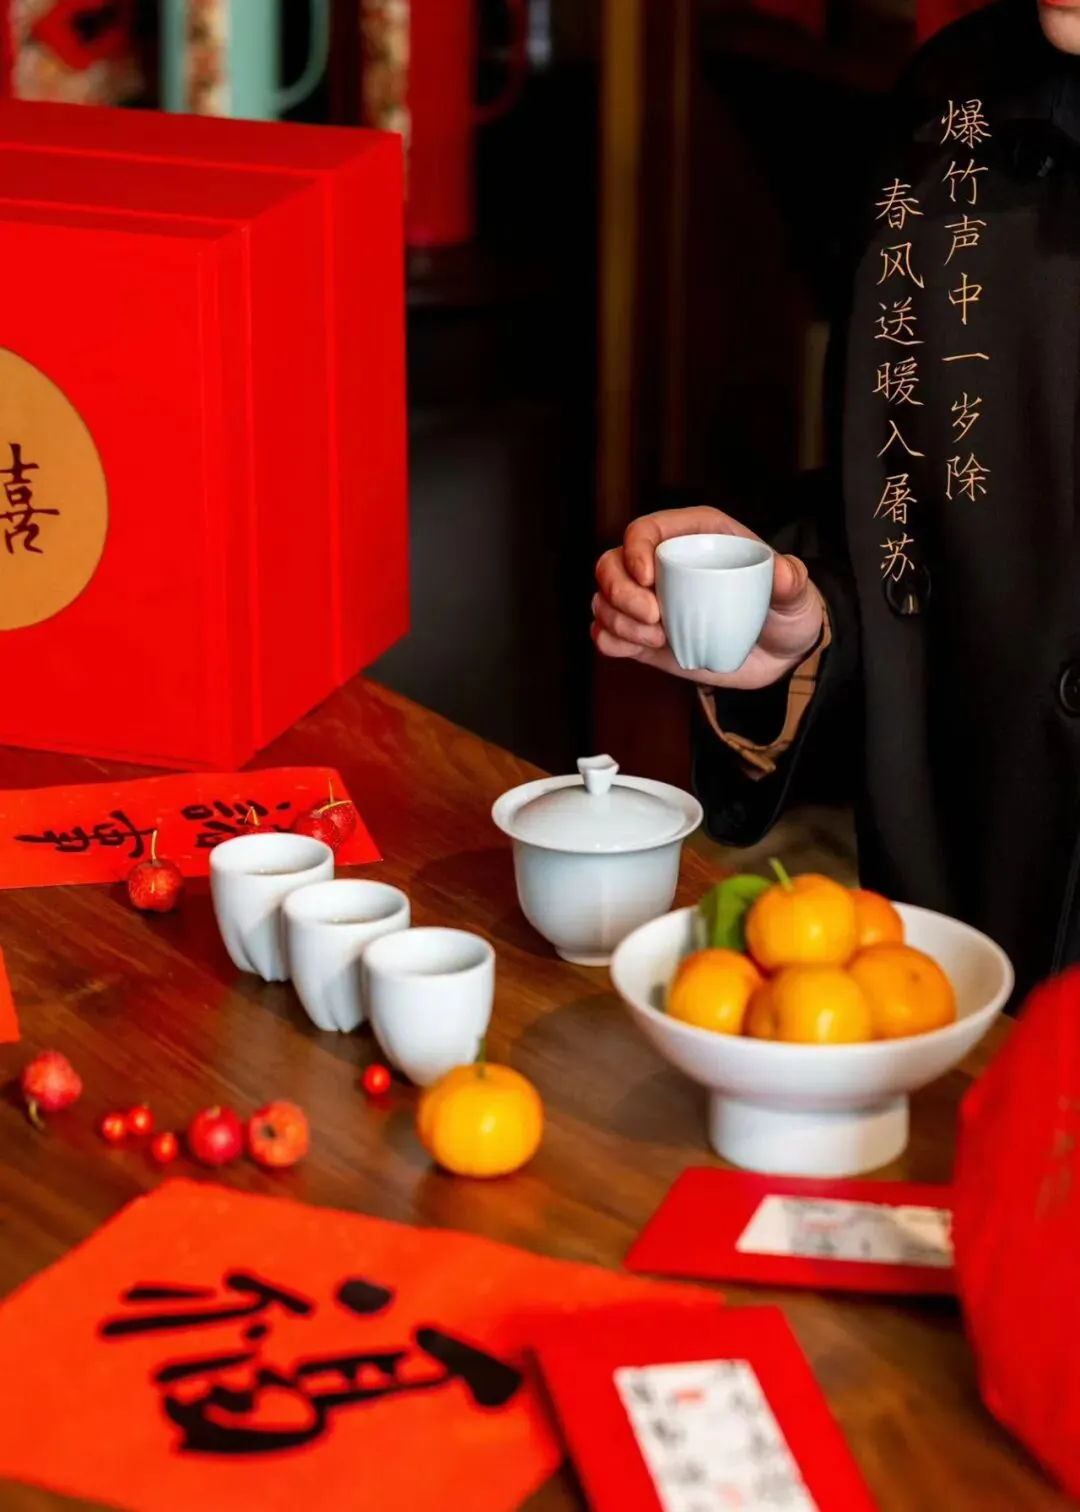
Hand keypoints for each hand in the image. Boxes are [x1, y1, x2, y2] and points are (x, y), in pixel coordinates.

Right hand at [592, 506, 823, 689]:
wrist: (780, 656)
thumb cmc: (784, 611)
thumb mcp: (796, 594)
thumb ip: (792, 580)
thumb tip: (780, 572)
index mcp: (694, 537)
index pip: (647, 530)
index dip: (635, 548)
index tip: (648, 578)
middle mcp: (663, 565)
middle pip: (612, 564)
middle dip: (619, 591)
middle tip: (653, 618)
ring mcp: (650, 601)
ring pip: (604, 598)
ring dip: (617, 620)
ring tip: (657, 639)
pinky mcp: (644, 635)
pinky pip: (606, 632)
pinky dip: (609, 640)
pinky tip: (635, 648)